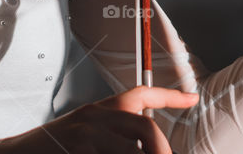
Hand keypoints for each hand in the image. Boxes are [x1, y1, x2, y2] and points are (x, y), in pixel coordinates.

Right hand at [0, 86, 198, 153]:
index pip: (141, 94)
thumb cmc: (50, 151)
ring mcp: (85, 134)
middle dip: (161, 152)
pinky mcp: (75, 148)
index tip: (192, 100)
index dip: (170, 97)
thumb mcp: (84, 138)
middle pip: (146, 128)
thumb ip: (113, 138)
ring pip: (134, 148)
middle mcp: (94, 117)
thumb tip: (145, 145)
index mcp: (99, 111)